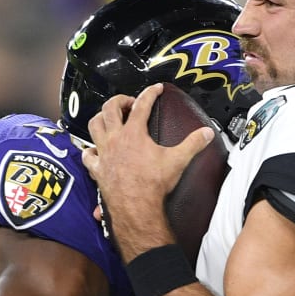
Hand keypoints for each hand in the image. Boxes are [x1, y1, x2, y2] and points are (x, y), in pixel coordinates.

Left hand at [81, 84, 213, 258]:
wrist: (136, 206)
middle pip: (110, 108)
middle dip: (120, 100)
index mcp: (134, 133)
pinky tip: (95, 150)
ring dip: (101, 117)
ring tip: (110, 118)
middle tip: (130, 102)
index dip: (151, 93)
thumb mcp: (178, 160)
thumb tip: (207, 133)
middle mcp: (115, 139)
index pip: (143, 104)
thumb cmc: (153, 184)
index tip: (156, 88)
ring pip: (94, 125)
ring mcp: (104, 153)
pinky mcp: (97, 168)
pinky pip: (87, 155)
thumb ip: (193, 144)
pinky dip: (90, 150)